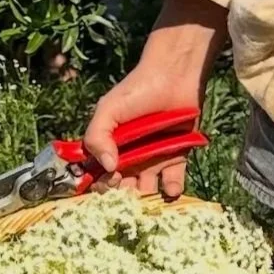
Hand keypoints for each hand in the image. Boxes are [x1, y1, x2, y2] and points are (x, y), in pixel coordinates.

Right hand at [83, 0, 228, 197]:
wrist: (173, 76)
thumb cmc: (136, 89)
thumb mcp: (108, 110)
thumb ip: (96, 136)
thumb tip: (107, 166)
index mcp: (109, 146)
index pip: (100, 174)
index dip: (102, 183)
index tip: (110, 180)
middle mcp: (130, 156)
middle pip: (123, 187)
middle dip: (124, 196)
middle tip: (129, 193)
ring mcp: (153, 158)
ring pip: (147, 188)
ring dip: (146, 196)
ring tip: (148, 195)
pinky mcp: (176, 156)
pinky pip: (173, 180)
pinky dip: (171, 189)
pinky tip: (170, 190)